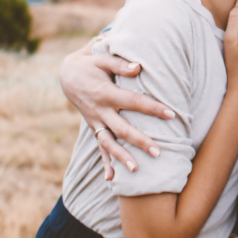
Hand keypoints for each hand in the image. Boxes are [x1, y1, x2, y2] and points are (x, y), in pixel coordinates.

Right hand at [60, 41, 174, 178]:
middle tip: (158, 152)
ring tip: (137, 170)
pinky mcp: (94, 127)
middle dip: (139, 141)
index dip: (152, 108)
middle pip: (122, 129)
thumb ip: (120, 64)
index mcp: (105, 93)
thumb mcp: (102, 58)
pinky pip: (99, 147)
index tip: (171, 114)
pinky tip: (111, 179)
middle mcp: (100, 110)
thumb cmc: (90, 64)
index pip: (133, 102)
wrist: (66, 75)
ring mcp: (95, 121)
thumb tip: (139, 67)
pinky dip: (105, 163)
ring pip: (108, 143)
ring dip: (121, 157)